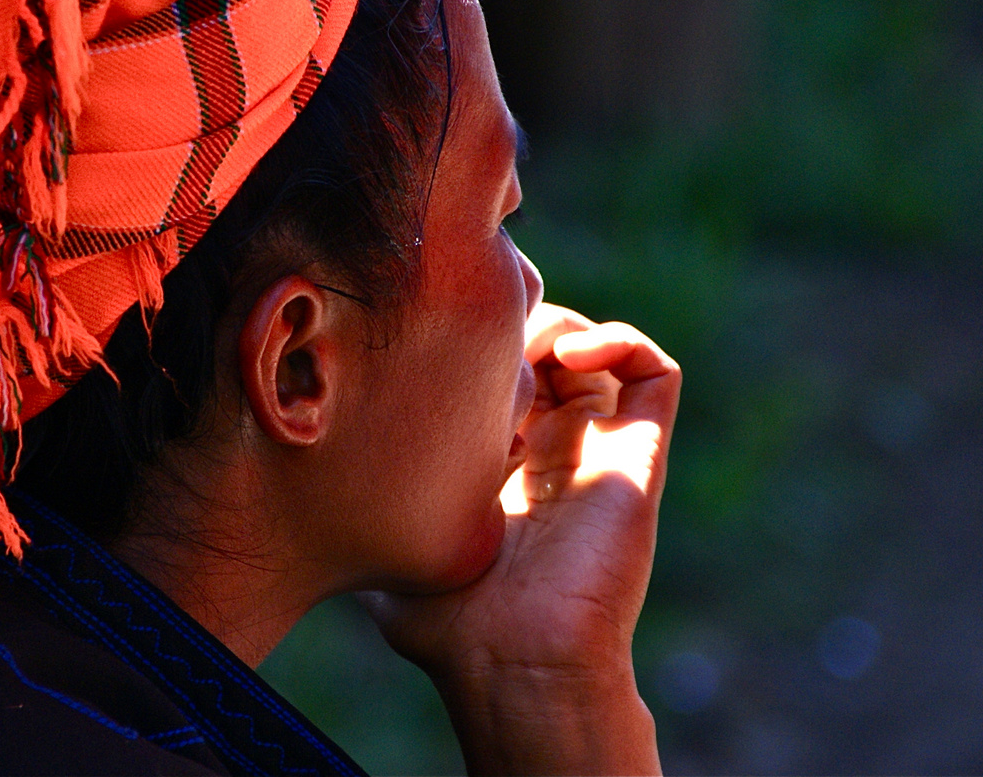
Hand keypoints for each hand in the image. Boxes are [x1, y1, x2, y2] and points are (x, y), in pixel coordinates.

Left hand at [360, 303, 679, 775]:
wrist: (517, 661)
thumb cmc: (446, 620)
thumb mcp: (391, 540)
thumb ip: (372, 493)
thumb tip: (327, 456)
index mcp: (494, 463)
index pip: (490, 377)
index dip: (464, 345)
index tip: (432, 339)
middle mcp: (548, 448)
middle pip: (540, 348)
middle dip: (508, 321)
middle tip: (476, 333)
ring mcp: (596, 447)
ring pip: (593, 347)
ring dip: (558, 323)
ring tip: (522, 345)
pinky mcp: (640, 452)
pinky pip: (655, 372)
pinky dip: (620, 341)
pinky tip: (569, 356)